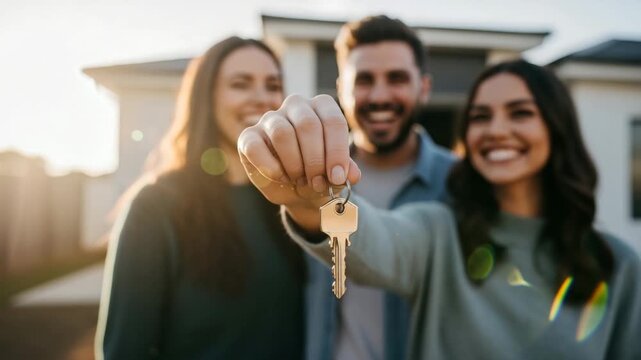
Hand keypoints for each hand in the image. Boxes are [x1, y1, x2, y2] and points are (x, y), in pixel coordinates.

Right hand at [237, 94, 360, 228]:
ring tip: (300, 180)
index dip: (337, 152)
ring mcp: (271, 118)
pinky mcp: (249, 136)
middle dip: (315, 161)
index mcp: (322, 107)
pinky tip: (281, 177)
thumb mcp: (335, 174)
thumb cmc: (319, 174)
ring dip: (295, 164)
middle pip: (308, 125)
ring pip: (282, 133)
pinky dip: (270, 167)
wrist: (296, 189)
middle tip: (317, 183)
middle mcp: (297, 106)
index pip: (333, 121)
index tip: (337, 177)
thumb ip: (345, 170)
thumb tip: (351, 175)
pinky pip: (255, 147)